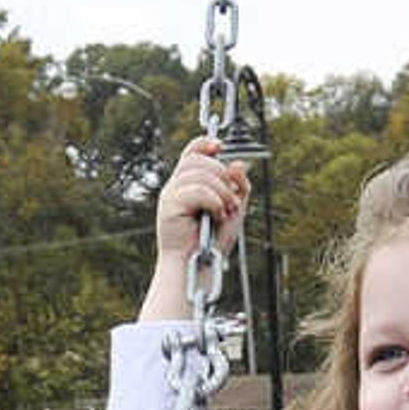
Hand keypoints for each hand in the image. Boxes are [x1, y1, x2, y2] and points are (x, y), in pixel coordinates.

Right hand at [153, 138, 252, 262]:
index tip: (219, 146)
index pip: (191, 153)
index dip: (204, 143)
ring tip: (226, 211)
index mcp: (188, 184)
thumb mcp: (234, 209)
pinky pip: (197, 190)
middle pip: (198, 159)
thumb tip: (239, 163)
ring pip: (199, 173)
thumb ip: (238, 186)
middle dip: (222, 175)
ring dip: (221, 191)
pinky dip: (214, 201)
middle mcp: (176, 186)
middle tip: (232, 201)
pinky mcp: (169, 205)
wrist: (196, 266)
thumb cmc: (211, 242)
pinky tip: (217, 215)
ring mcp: (170, 194)